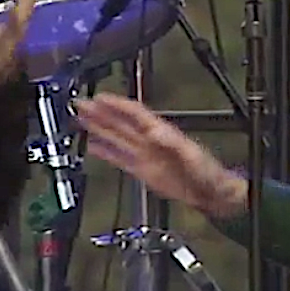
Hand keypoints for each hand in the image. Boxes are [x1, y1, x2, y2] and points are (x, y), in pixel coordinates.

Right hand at [75, 93, 247, 217]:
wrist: (208, 193)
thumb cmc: (205, 172)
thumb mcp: (190, 154)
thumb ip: (171, 142)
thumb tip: (153, 130)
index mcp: (160, 133)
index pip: (134, 113)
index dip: (117, 105)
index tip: (100, 97)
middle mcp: (149, 141)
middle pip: (120, 123)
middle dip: (100, 113)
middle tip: (81, 104)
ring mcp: (144, 155)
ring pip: (116, 138)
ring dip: (98, 128)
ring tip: (81, 119)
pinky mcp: (141, 170)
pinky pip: (119, 158)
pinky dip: (104, 151)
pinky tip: (92, 145)